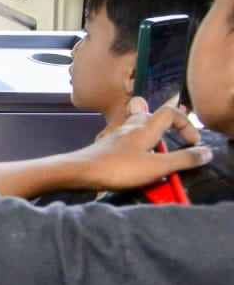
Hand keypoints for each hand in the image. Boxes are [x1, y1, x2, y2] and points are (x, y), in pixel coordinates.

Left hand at [66, 98, 208, 189]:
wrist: (79, 172)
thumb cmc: (117, 168)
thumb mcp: (157, 166)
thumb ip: (183, 159)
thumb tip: (206, 152)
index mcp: (146, 127)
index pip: (170, 112)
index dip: (185, 123)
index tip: (192, 142)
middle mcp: (131, 126)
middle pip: (151, 113)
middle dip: (166, 122)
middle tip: (176, 136)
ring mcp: (116, 134)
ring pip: (136, 123)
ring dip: (149, 130)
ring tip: (157, 145)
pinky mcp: (106, 145)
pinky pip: (125, 136)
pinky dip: (135, 141)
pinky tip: (134, 155)